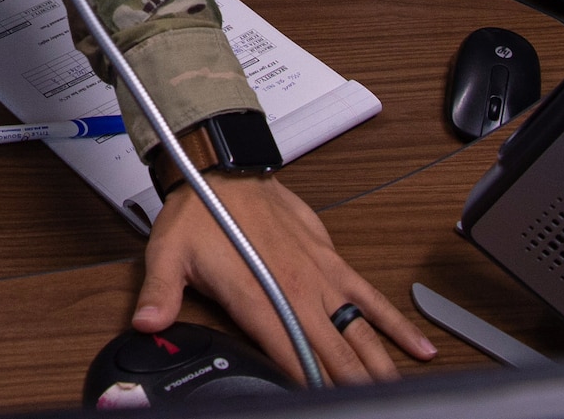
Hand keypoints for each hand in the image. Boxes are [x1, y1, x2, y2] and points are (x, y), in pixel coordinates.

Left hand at [135, 173, 434, 384]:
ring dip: (378, 363)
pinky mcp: (331, 259)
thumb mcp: (168, 253)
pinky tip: (418, 347)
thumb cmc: (199, 210)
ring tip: (395, 391)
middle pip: (333, 351)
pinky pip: (370, 296)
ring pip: (358, 329)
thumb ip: (159, 294)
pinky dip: (395, 322)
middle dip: (353, 384)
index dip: (308, 386)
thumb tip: (145, 323)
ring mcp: (318, 274)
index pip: (289, 355)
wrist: (223, 167)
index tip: (322, 402)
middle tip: (373, 404)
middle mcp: (295, 288)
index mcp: (258, 295)